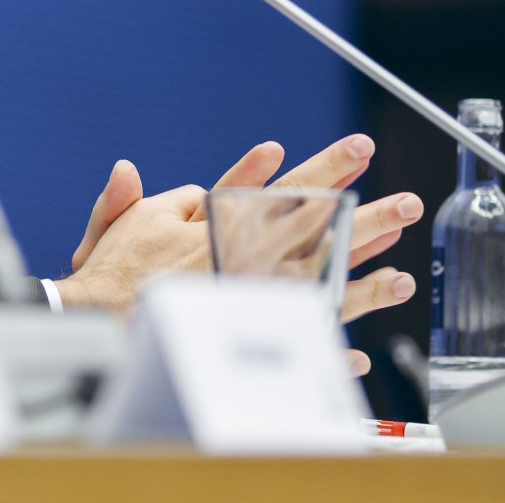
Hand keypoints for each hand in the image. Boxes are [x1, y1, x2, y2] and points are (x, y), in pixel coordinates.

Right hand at [55, 134, 423, 329]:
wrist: (101, 326)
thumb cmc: (110, 274)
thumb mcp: (121, 222)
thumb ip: (137, 193)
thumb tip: (139, 168)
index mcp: (216, 223)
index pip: (273, 187)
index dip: (313, 169)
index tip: (351, 154)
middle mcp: (241, 256)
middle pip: (312, 231)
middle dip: (359, 210)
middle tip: (403, 202)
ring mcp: (247, 295)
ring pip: (316, 283)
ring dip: (363, 275)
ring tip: (403, 269)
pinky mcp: (242, 331)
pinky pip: (290, 340)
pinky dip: (325, 345)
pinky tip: (361, 351)